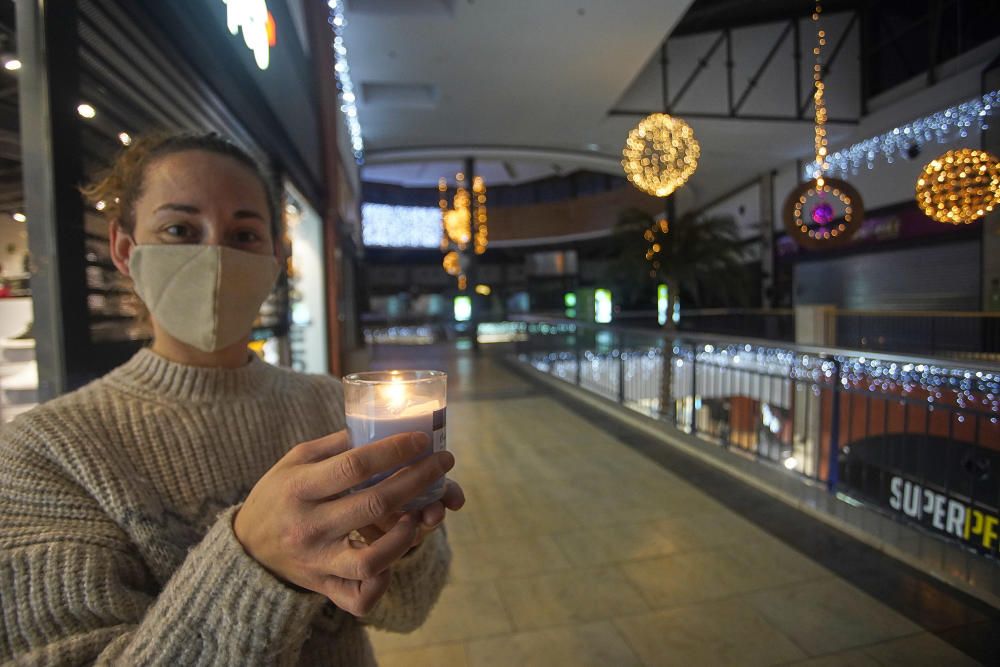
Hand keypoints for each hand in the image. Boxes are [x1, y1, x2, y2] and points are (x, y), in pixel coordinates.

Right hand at [233, 430, 454, 615]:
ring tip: (422, 512)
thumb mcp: (295, 460)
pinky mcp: (324, 587)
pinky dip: (383, 583)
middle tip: (443, 462)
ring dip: (405, 536)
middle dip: (418, 479)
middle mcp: (308, 526)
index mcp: (299, 488)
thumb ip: (335, 445)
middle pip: (374, 504)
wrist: (246, 548)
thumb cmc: (279, 494)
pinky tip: (397, 556)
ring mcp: (317, 561)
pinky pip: (358, 597)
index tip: (422, 439)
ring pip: (370, 559)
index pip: (354, 466)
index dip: (394, 450)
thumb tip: (381, 426)